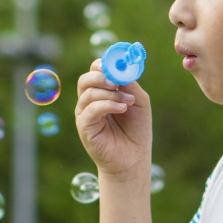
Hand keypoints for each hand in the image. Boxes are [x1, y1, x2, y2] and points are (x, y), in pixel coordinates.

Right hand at [75, 58, 151, 176]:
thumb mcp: (138, 101)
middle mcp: (89, 101)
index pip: (95, 71)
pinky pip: (90, 109)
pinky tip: (122, 108)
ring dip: (110, 93)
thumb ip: (129, 84)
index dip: (103, 64)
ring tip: (128, 102)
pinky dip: (107, 105)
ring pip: (88, 92)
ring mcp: (85, 114)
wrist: (133, 159)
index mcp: (102, 92)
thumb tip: (121, 69)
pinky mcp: (84, 127)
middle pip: (85, 79)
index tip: (118, 64)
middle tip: (116, 81)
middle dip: (100, 75)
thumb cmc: (136, 130)